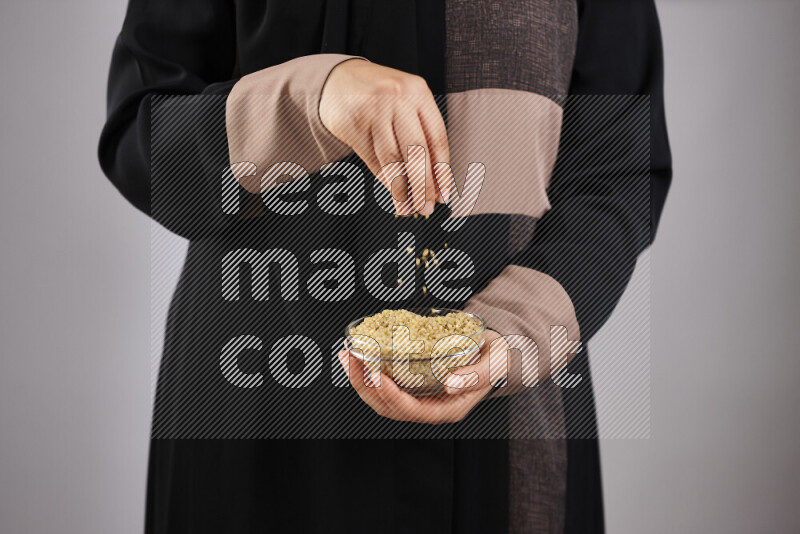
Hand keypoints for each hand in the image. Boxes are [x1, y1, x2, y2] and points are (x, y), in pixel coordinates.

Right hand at [320, 59, 451, 215]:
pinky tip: (393, 194)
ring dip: (402, 189)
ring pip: (392, 159)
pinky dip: (385, 181)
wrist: (338, 79)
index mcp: (419, 92)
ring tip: (409, 208)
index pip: (437, 139)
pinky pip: (373, 159)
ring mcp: (374, 111)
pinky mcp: (354, 124)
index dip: (442, 171)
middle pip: (416, 151)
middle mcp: (398, 99)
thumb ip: (421, 135)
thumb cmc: (380, 96)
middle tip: (426, 207)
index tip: (443, 194)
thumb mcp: (406, 104)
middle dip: (422, 185)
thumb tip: (434, 184)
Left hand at [337, 330, 505, 423]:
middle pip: (390, 407)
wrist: (498, 353)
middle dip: (366, 386)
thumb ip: (475, 377)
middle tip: (352, 361)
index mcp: (449, 408)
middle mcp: (431, 406)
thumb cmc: (498, 360)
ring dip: (362, 380)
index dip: (392, 396)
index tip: (377, 376)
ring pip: (383, 398)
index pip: (414, 410)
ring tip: (348, 357)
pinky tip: (360, 356)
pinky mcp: (413, 384)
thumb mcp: (494, 364)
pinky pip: (386, 384)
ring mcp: (420, 396)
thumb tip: (450, 385)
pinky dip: (369, 372)